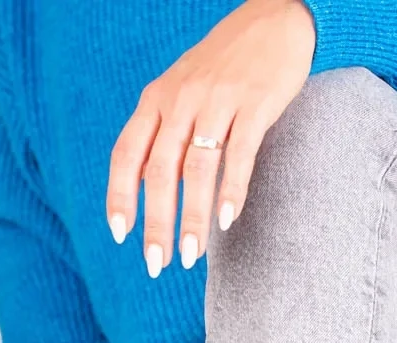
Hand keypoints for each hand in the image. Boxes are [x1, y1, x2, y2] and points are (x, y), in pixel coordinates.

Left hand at [106, 0, 315, 274]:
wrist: (275, 19)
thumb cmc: (225, 65)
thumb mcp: (181, 91)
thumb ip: (161, 134)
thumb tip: (141, 185)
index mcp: (156, 99)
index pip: (127, 155)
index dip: (120, 197)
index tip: (121, 235)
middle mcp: (181, 100)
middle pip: (161, 172)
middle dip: (157, 223)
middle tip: (157, 264)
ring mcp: (217, 101)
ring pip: (197, 169)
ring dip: (193, 218)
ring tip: (190, 255)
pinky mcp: (254, 104)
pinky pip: (239, 154)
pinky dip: (232, 189)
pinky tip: (228, 220)